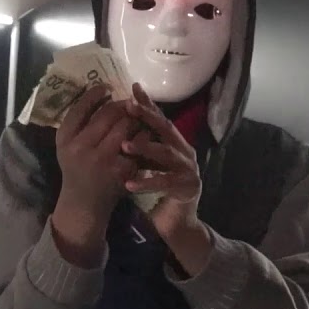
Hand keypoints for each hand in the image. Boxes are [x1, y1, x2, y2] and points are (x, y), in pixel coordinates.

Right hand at [49, 86, 140, 266]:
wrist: (84, 203)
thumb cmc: (75, 168)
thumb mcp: (67, 145)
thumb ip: (78, 122)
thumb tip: (101, 90)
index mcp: (65, 138)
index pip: (80, 107)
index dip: (95, 93)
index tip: (107, 87)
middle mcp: (81, 147)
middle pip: (108, 113)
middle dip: (123, 105)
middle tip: (130, 102)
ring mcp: (102, 159)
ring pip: (126, 126)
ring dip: (136, 118)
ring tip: (139, 116)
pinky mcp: (120, 170)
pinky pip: (137, 144)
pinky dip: (143, 137)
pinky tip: (144, 134)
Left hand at [122, 84, 213, 274]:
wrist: (179, 220)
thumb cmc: (160, 189)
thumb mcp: (149, 163)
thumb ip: (141, 144)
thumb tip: (119, 122)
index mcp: (175, 142)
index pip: (160, 118)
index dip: (149, 103)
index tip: (133, 88)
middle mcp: (185, 151)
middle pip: (166, 129)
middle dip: (148, 117)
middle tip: (128, 107)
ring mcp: (189, 169)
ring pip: (166, 154)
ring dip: (145, 148)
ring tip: (124, 146)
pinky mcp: (187, 188)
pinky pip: (164, 183)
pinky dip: (147, 182)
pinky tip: (129, 184)